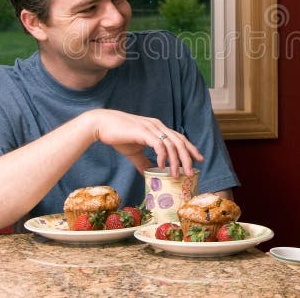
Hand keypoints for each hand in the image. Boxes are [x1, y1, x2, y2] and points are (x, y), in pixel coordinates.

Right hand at [81, 109, 203, 176]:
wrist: (101, 124)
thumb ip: (143, 161)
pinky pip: (158, 145)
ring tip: (177, 175)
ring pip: (171, 144)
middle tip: (191, 172)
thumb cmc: (116, 135)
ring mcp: (151, 128)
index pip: (179, 138)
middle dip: (188, 157)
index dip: (190, 148)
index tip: (198, 159)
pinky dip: (163, 156)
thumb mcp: (133, 151)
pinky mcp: (143, 132)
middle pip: (179, 141)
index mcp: (157, 128)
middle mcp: (157, 126)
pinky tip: (162, 167)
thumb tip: (149, 174)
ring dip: (176, 161)